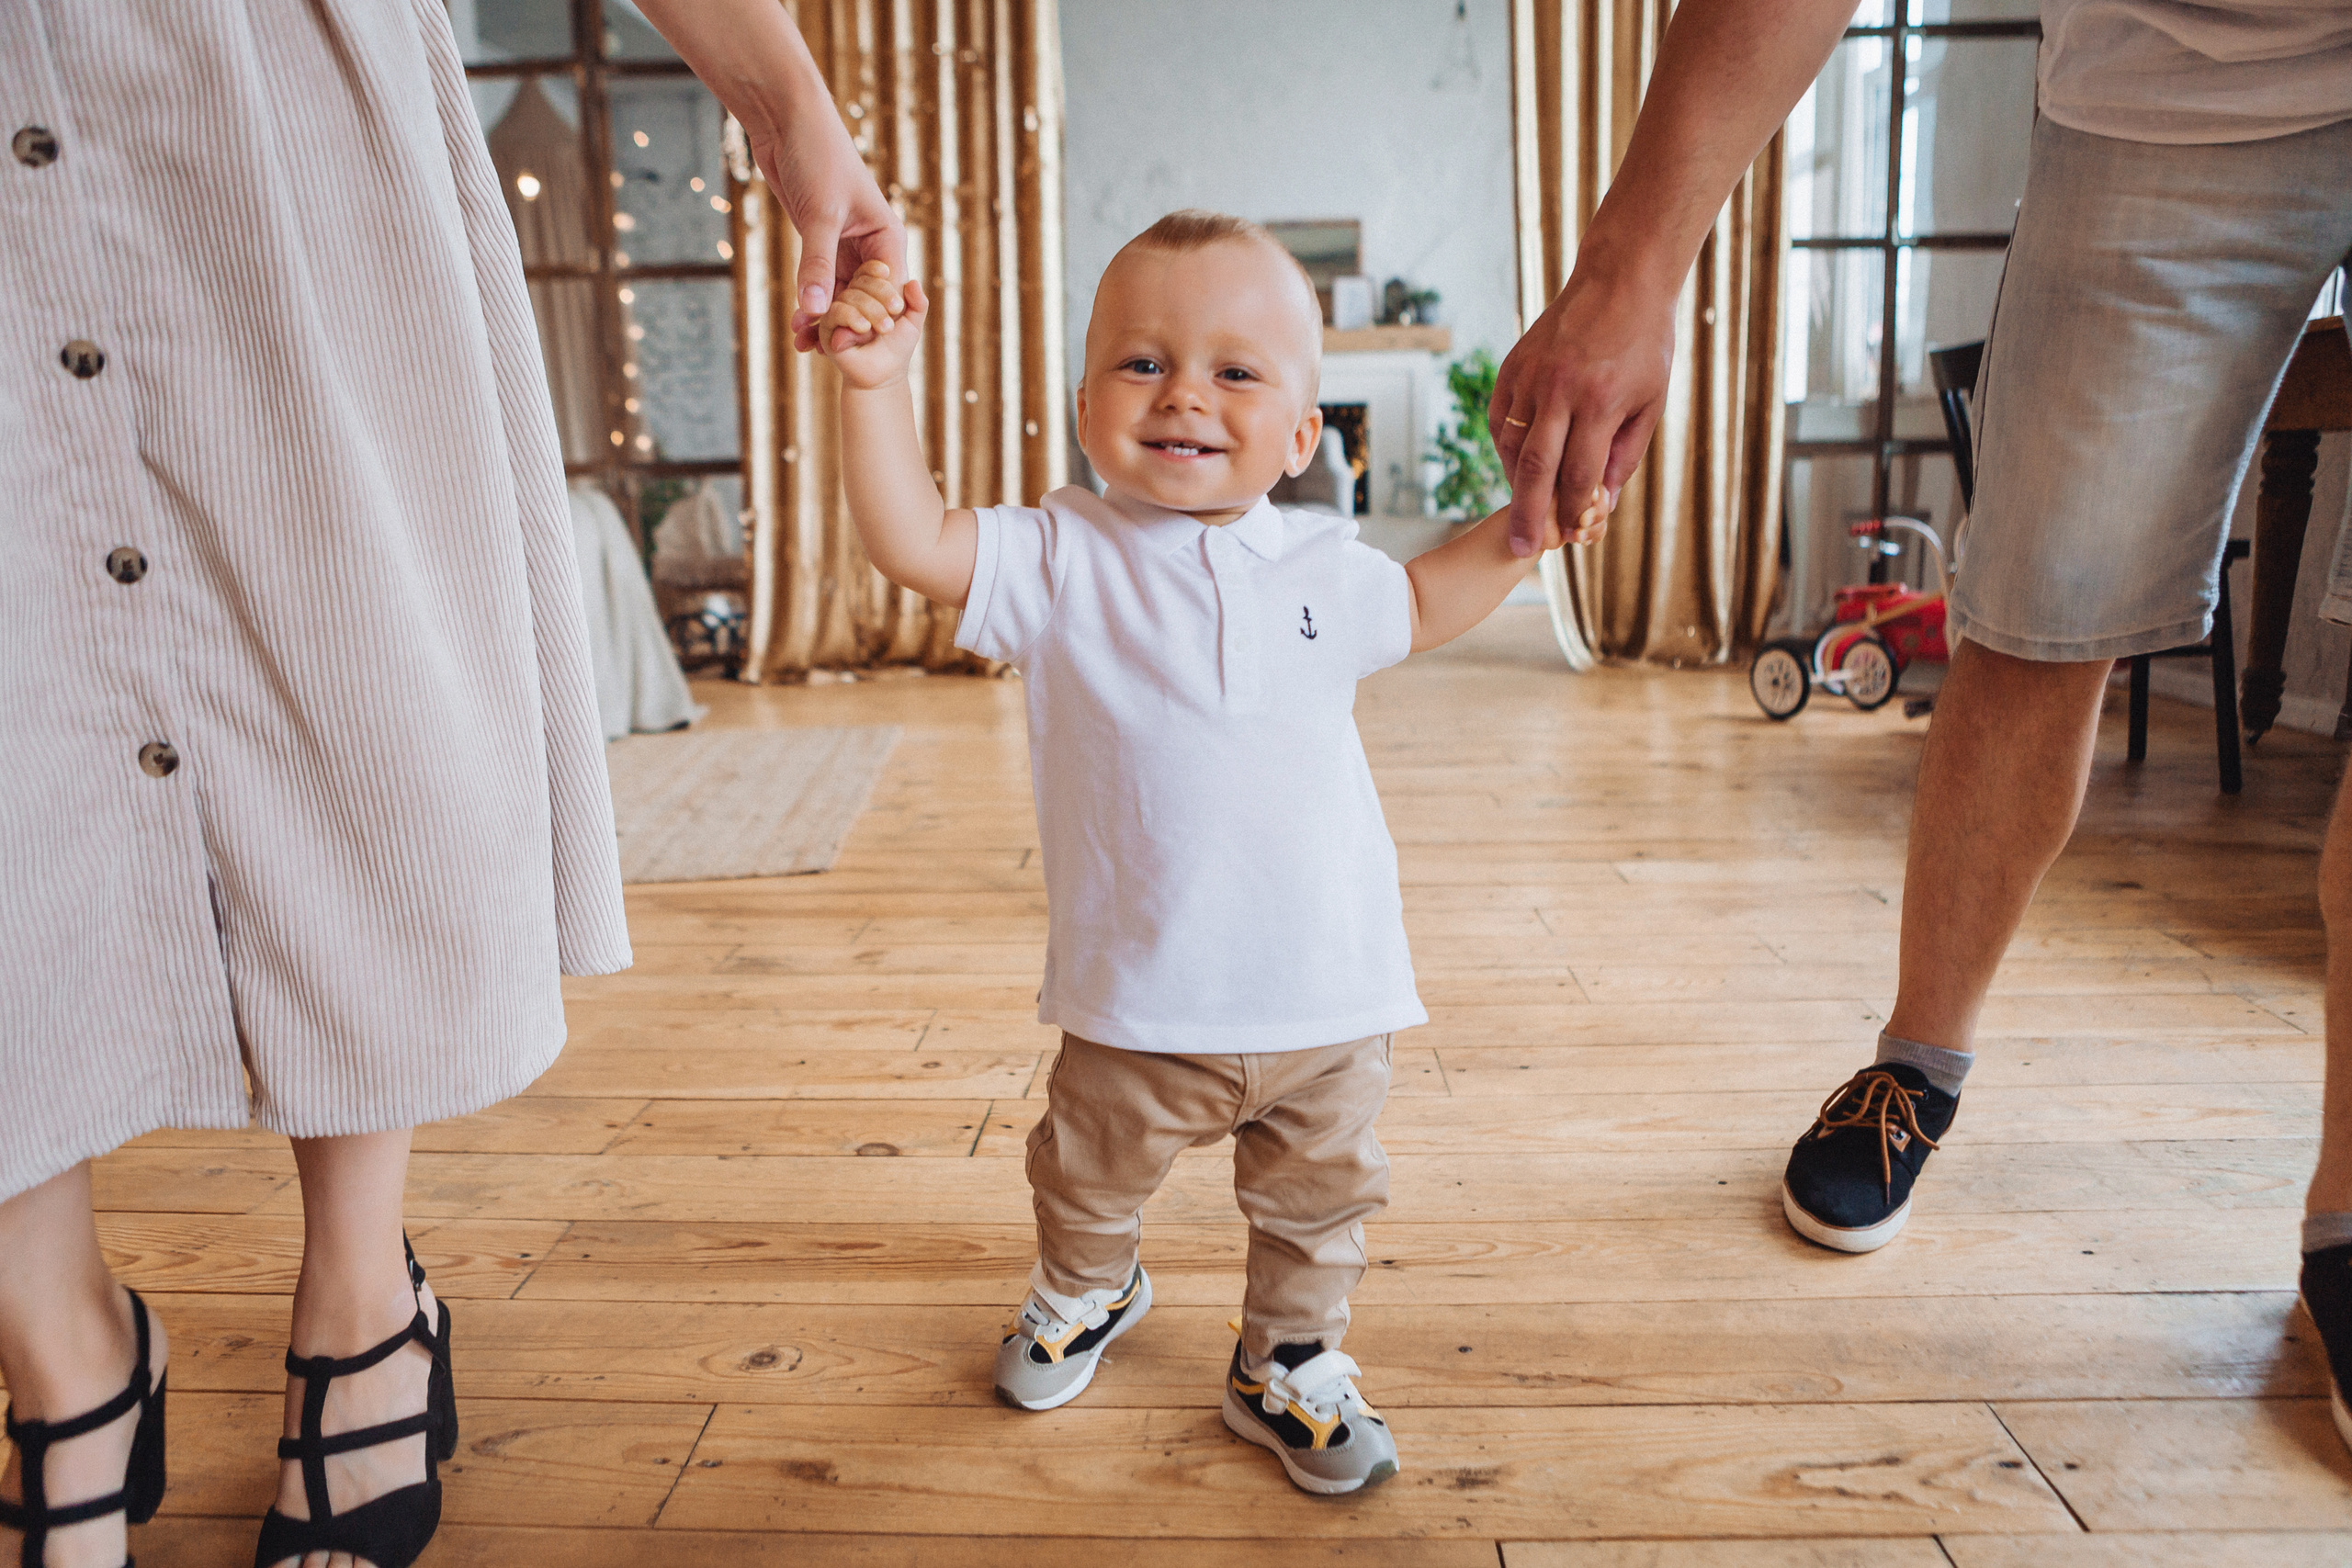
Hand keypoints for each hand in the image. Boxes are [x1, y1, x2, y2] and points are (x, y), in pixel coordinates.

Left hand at [747, 109, 906, 352]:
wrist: (787, 120)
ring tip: (803, 347)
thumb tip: (814, 309)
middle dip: (843, 323)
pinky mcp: (818, 241)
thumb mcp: (820, 213)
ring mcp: (843, 244)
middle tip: (822, 353)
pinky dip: (808, 301)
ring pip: (838, 293)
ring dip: (822, 318)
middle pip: (862, 297)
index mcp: (886, 237)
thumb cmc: (817, 156)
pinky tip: (796, 324)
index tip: (845, 346)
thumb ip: (816, 263)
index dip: (868, 320)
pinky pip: (817, 281)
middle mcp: (870, 245)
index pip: (886, 292)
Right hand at [818, 262, 925, 387]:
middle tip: (895, 312)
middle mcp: (848, 298)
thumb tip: (914, 283)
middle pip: (859, 280)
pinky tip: (864, 328)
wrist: (882, 375)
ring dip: (870, 309)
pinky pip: (836, 311)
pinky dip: (852, 316)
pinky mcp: (827, 328)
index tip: (887, 273)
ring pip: (849, 295)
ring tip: (885, 328)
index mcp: (865, 292)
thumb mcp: (912, 323)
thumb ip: (917, 303)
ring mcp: (836, 311)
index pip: (867, 271)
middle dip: (880, 293)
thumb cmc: (896, 348)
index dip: (876, 271)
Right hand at [1490, 263, 1674, 556]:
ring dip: (1516, 482)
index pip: (1579, 473)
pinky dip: (1506, 448)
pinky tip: (1518, 465)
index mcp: (1601, 402)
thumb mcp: (1649, 403)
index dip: (1572, 510)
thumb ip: (1623, 456)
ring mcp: (1531, 377)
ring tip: (1523, 508)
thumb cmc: (1644, 346)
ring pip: (1511, 445)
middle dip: (1529, 515)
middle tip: (1521, 549)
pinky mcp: (1513, 367)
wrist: (1619, 282)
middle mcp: (1560, 391)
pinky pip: (1500, 419)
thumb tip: (1599, 504)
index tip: (1568, 537)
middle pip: (1536, 468)